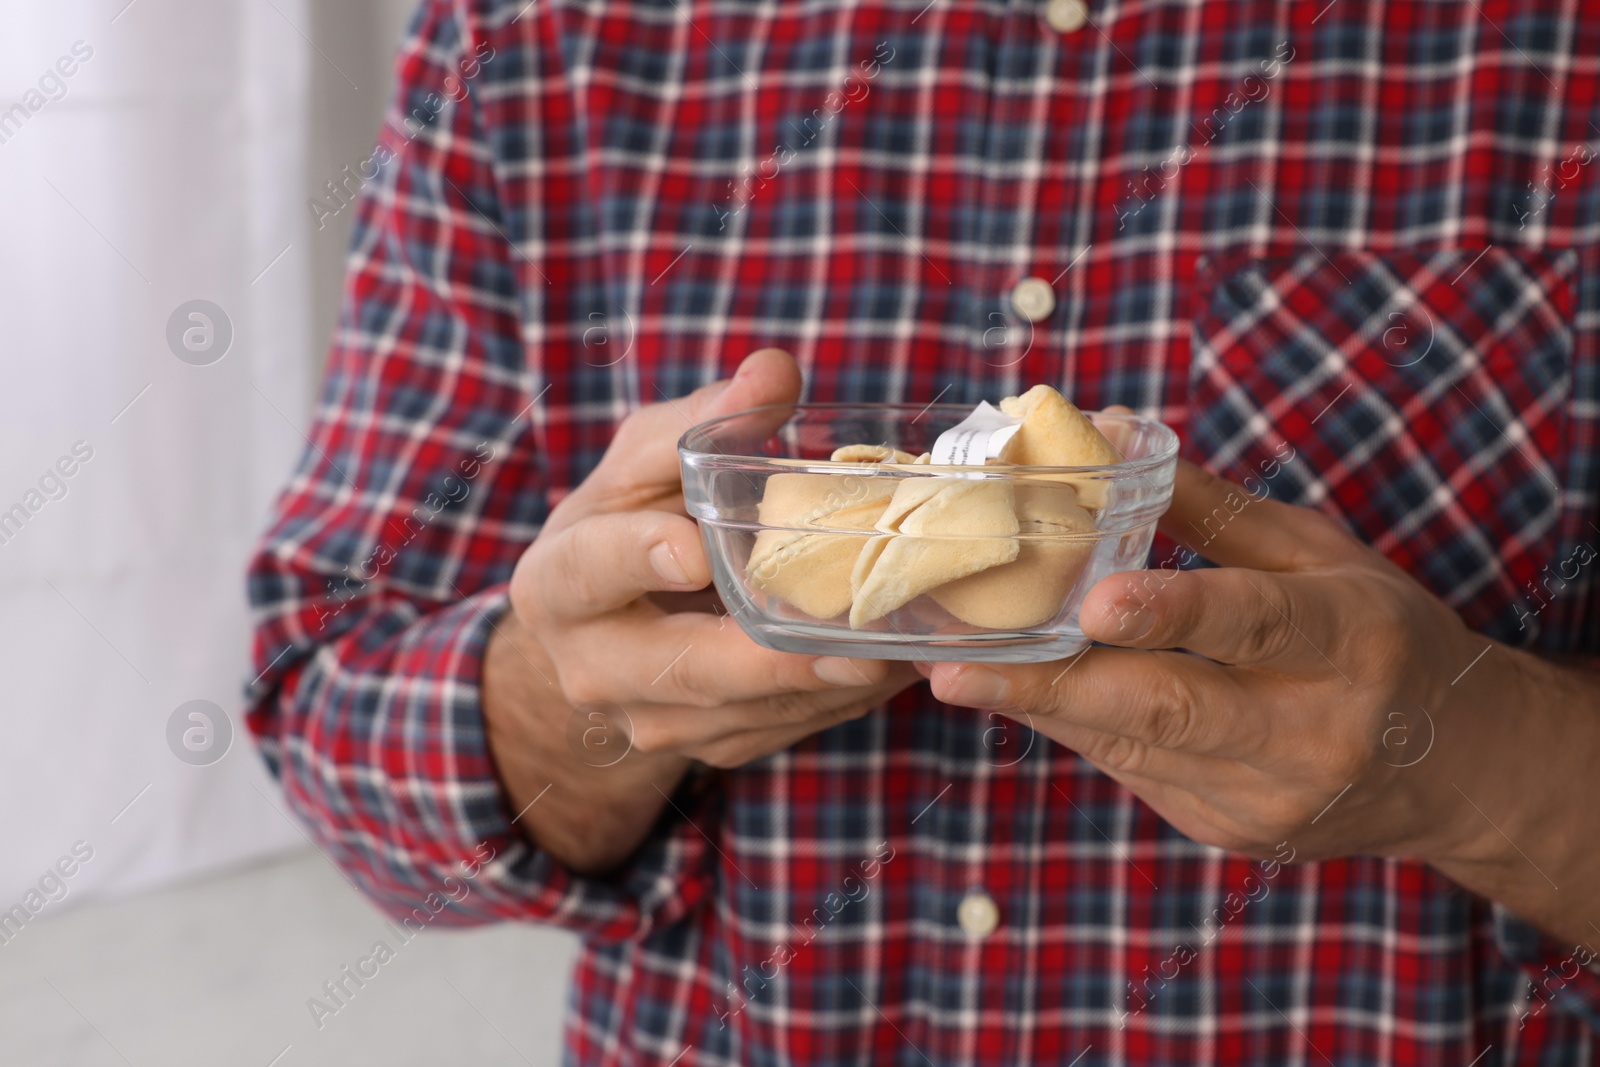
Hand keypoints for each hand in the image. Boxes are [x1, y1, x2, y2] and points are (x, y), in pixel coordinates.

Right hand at [486, 350, 914, 872]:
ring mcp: (650, 722)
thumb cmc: (630, 518)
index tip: (691, 550)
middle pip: (685, 669)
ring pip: (748, 711)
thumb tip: (773, 371)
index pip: (591, 571)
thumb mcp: (647, 460)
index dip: (637, 559)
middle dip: (772, 660)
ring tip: (903, 647)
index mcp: (559, 584)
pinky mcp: (709, 747)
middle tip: (854, 643)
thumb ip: (702, 418)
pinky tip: (892, 662)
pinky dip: (838, 698)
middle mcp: (593, 668)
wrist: (607, 624)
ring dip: (828, 682)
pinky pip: (782, 729)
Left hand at [923, 457, 1557, 874]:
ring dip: (1042, 705)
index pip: (1251, 624)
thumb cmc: (1381, 638)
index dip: (1172, 612)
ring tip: (962, 671)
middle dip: (1050, 688)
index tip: (1092, 602)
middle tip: (957, 669)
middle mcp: (1311, 731)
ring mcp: (1267, 797)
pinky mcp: (1230, 831)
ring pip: (1132, 746)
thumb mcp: (1322, 556)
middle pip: (1165, 709)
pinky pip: (1134, 772)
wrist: (1455, 771)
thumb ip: (1216, 511)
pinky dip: (1081, 727)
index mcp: (1349, 640)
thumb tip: (1118, 435)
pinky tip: (1033, 694)